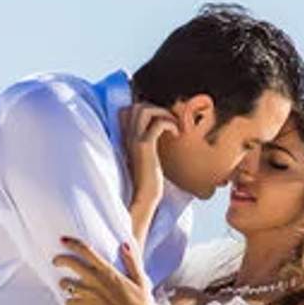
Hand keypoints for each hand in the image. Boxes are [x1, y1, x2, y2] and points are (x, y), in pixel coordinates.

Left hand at [52, 236, 165, 304]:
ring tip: (65, 284)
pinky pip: (69, 303)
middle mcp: (97, 281)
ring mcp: (91, 295)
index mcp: (109, 272)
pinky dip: (69, 303)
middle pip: (72, 264)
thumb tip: (125, 245)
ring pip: (66, 284)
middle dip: (60, 260)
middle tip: (56, 261)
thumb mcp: (140, 280)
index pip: (87, 251)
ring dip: (64, 284)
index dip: (72, 243)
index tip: (62, 240)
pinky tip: (73, 303)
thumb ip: (132, 261)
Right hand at [119, 102, 177, 239]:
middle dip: (157, 108)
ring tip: (173, 126)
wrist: (143, 198)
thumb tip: (160, 134)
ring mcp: (135, 140)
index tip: (161, 120)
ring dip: (163, 113)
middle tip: (169, 122)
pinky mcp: (145, 147)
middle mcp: (128, 136)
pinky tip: (176, 135)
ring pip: (145, 110)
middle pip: (137, 105)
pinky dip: (170, 124)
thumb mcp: (146, 158)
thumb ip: (149, 144)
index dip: (147, 108)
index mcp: (127, 138)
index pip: (129, 109)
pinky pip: (158, 124)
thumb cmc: (148, 181)